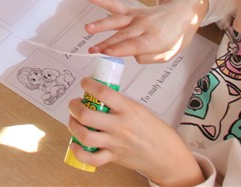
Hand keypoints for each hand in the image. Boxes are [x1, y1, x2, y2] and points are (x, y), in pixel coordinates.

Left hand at [66, 78, 202, 184]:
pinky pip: (91, 158)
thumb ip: (120, 103)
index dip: (88, 84)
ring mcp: (115, 143)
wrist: (167, 155)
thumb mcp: (139, 109)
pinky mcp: (113, 157)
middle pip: (86, 115)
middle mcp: (119, 126)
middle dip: (74, 106)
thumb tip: (100, 95)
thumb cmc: (155, 131)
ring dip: (73, 126)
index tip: (84, 82)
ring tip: (74, 120)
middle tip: (75, 103)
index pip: (102, 92)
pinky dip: (79, 152)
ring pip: (84, 135)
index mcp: (127, 109)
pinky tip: (75, 144)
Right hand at [84, 0, 206, 62]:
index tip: (106, 53)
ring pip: (116, 20)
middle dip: (106, 43)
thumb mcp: (167, 54)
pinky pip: (115, 6)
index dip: (120, 49)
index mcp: (155, 38)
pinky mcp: (131, 11)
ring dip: (101, 25)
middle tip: (92, 50)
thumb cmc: (176, 36)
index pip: (135, 45)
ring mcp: (136, 17)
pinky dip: (101, 1)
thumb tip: (131, 55)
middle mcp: (144, 25)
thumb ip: (148, 57)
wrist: (182, 13)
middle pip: (122, 35)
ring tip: (88, 28)